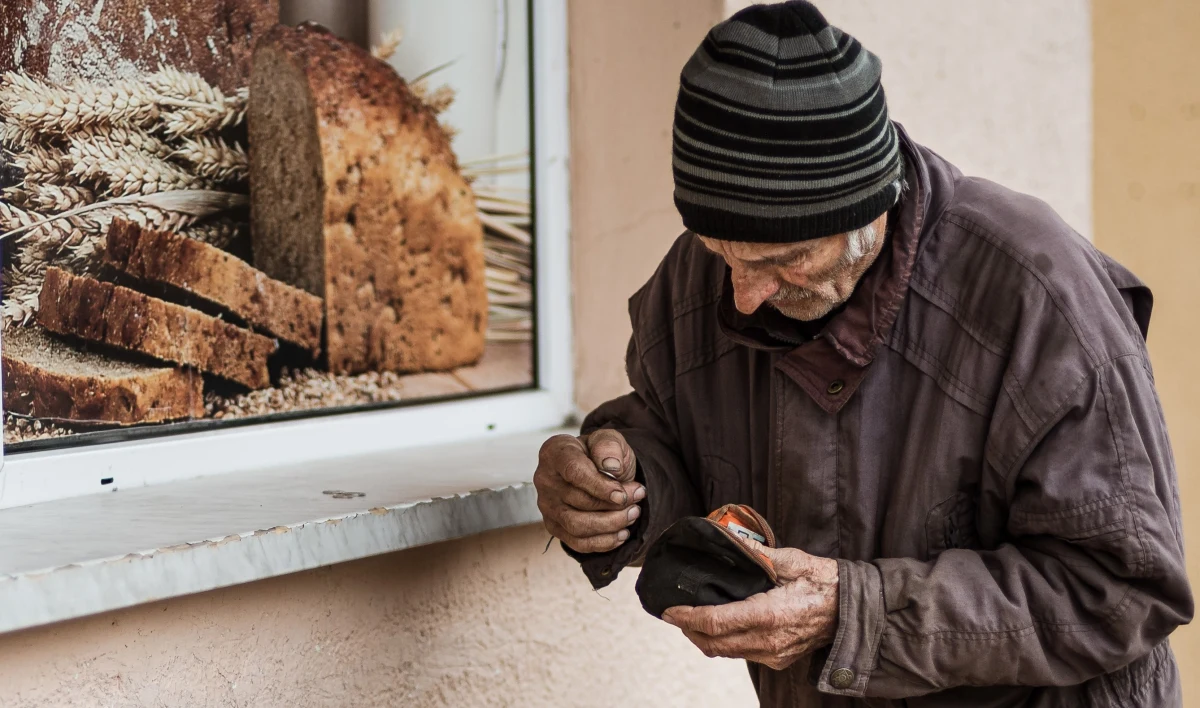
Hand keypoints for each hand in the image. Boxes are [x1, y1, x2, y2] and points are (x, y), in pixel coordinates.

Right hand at [534, 430, 644, 553]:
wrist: (599, 470)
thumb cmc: (602, 454)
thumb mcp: (610, 440)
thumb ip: (610, 446)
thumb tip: (611, 467)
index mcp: (555, 452)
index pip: (574, 472)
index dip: (600, 486)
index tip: (623, 494)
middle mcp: (544, 479)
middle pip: (579, 501)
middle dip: (614, 504)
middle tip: (638, 497)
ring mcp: (547, 505)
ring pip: (577, 526)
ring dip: (610, 524)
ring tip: (632, 514)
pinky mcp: (554, 526)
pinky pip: (577, 543)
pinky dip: (603, 542)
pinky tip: (621, 533)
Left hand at [661, 542, 838, 669]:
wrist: (853, 610)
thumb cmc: (824, 582)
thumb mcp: (792, 560)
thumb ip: (757, 553)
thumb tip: (728, 537)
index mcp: (768, 616)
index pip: (714, 622)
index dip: (687, 617)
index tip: (668, 609)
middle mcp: (767, 642)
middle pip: (713, 643)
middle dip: (688, 629)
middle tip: (674, 612)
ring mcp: (773, 654)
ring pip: (725, 652)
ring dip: (703, 637)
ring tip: (692, 617)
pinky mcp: (778, 659)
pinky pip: (741, 654)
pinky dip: (723, 642)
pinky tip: (719, 624)